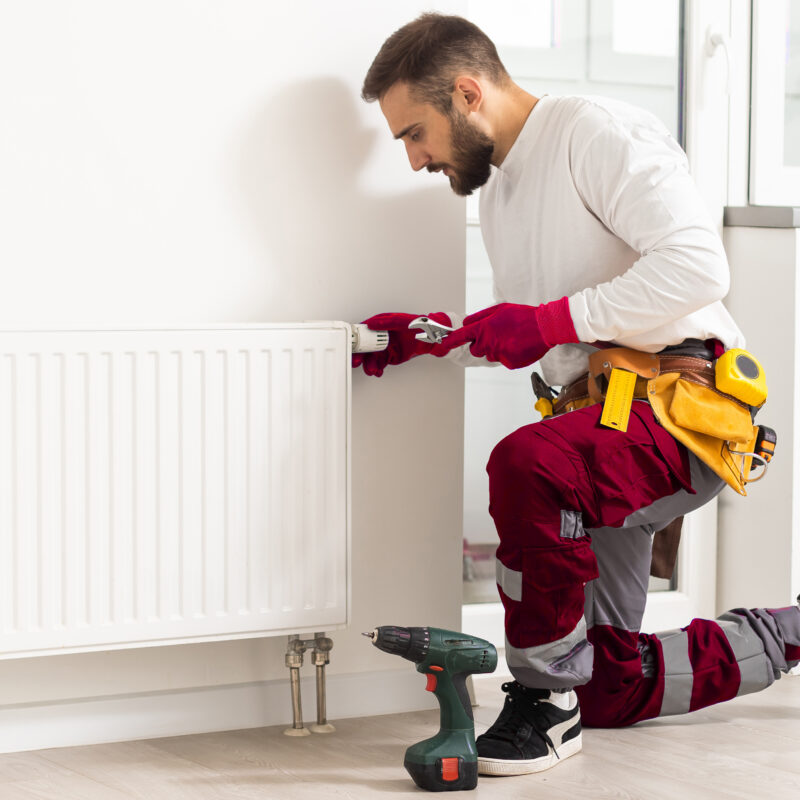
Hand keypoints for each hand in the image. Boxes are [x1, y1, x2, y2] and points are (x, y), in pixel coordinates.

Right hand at [352, 312, 451, 376]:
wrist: (435, 338)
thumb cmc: (422, 325)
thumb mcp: (404, 321)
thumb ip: (388, 322)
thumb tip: (372, 323)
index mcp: (383, 323)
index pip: (364, 330)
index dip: (356, 338)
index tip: (352, 346)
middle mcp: (383, 335)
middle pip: (366, 346)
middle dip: (361, 355)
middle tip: (357, 362)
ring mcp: (387, 346)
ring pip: (373, 357)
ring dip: (370, 365)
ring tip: (373, 370)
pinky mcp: (392, 356)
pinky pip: (381, 363)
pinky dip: (378, 368)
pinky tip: (378, 372)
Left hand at [431, 298, 577, 368]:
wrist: (545, 327)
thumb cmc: (523, 316)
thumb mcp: (499, 309)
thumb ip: (480, 317)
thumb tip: (466, 323)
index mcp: (484, 328)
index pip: (460, 336)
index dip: (449, 341)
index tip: (442, 345)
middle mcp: (488, 342)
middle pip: (475, 350)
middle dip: (481, 345)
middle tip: (496, 336)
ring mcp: (498, 354)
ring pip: (490, 355)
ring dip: (496, 349)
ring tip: (511, 339)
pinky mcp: (508, 363)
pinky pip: (502, 361)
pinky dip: (508, 355)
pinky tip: (518, 346)